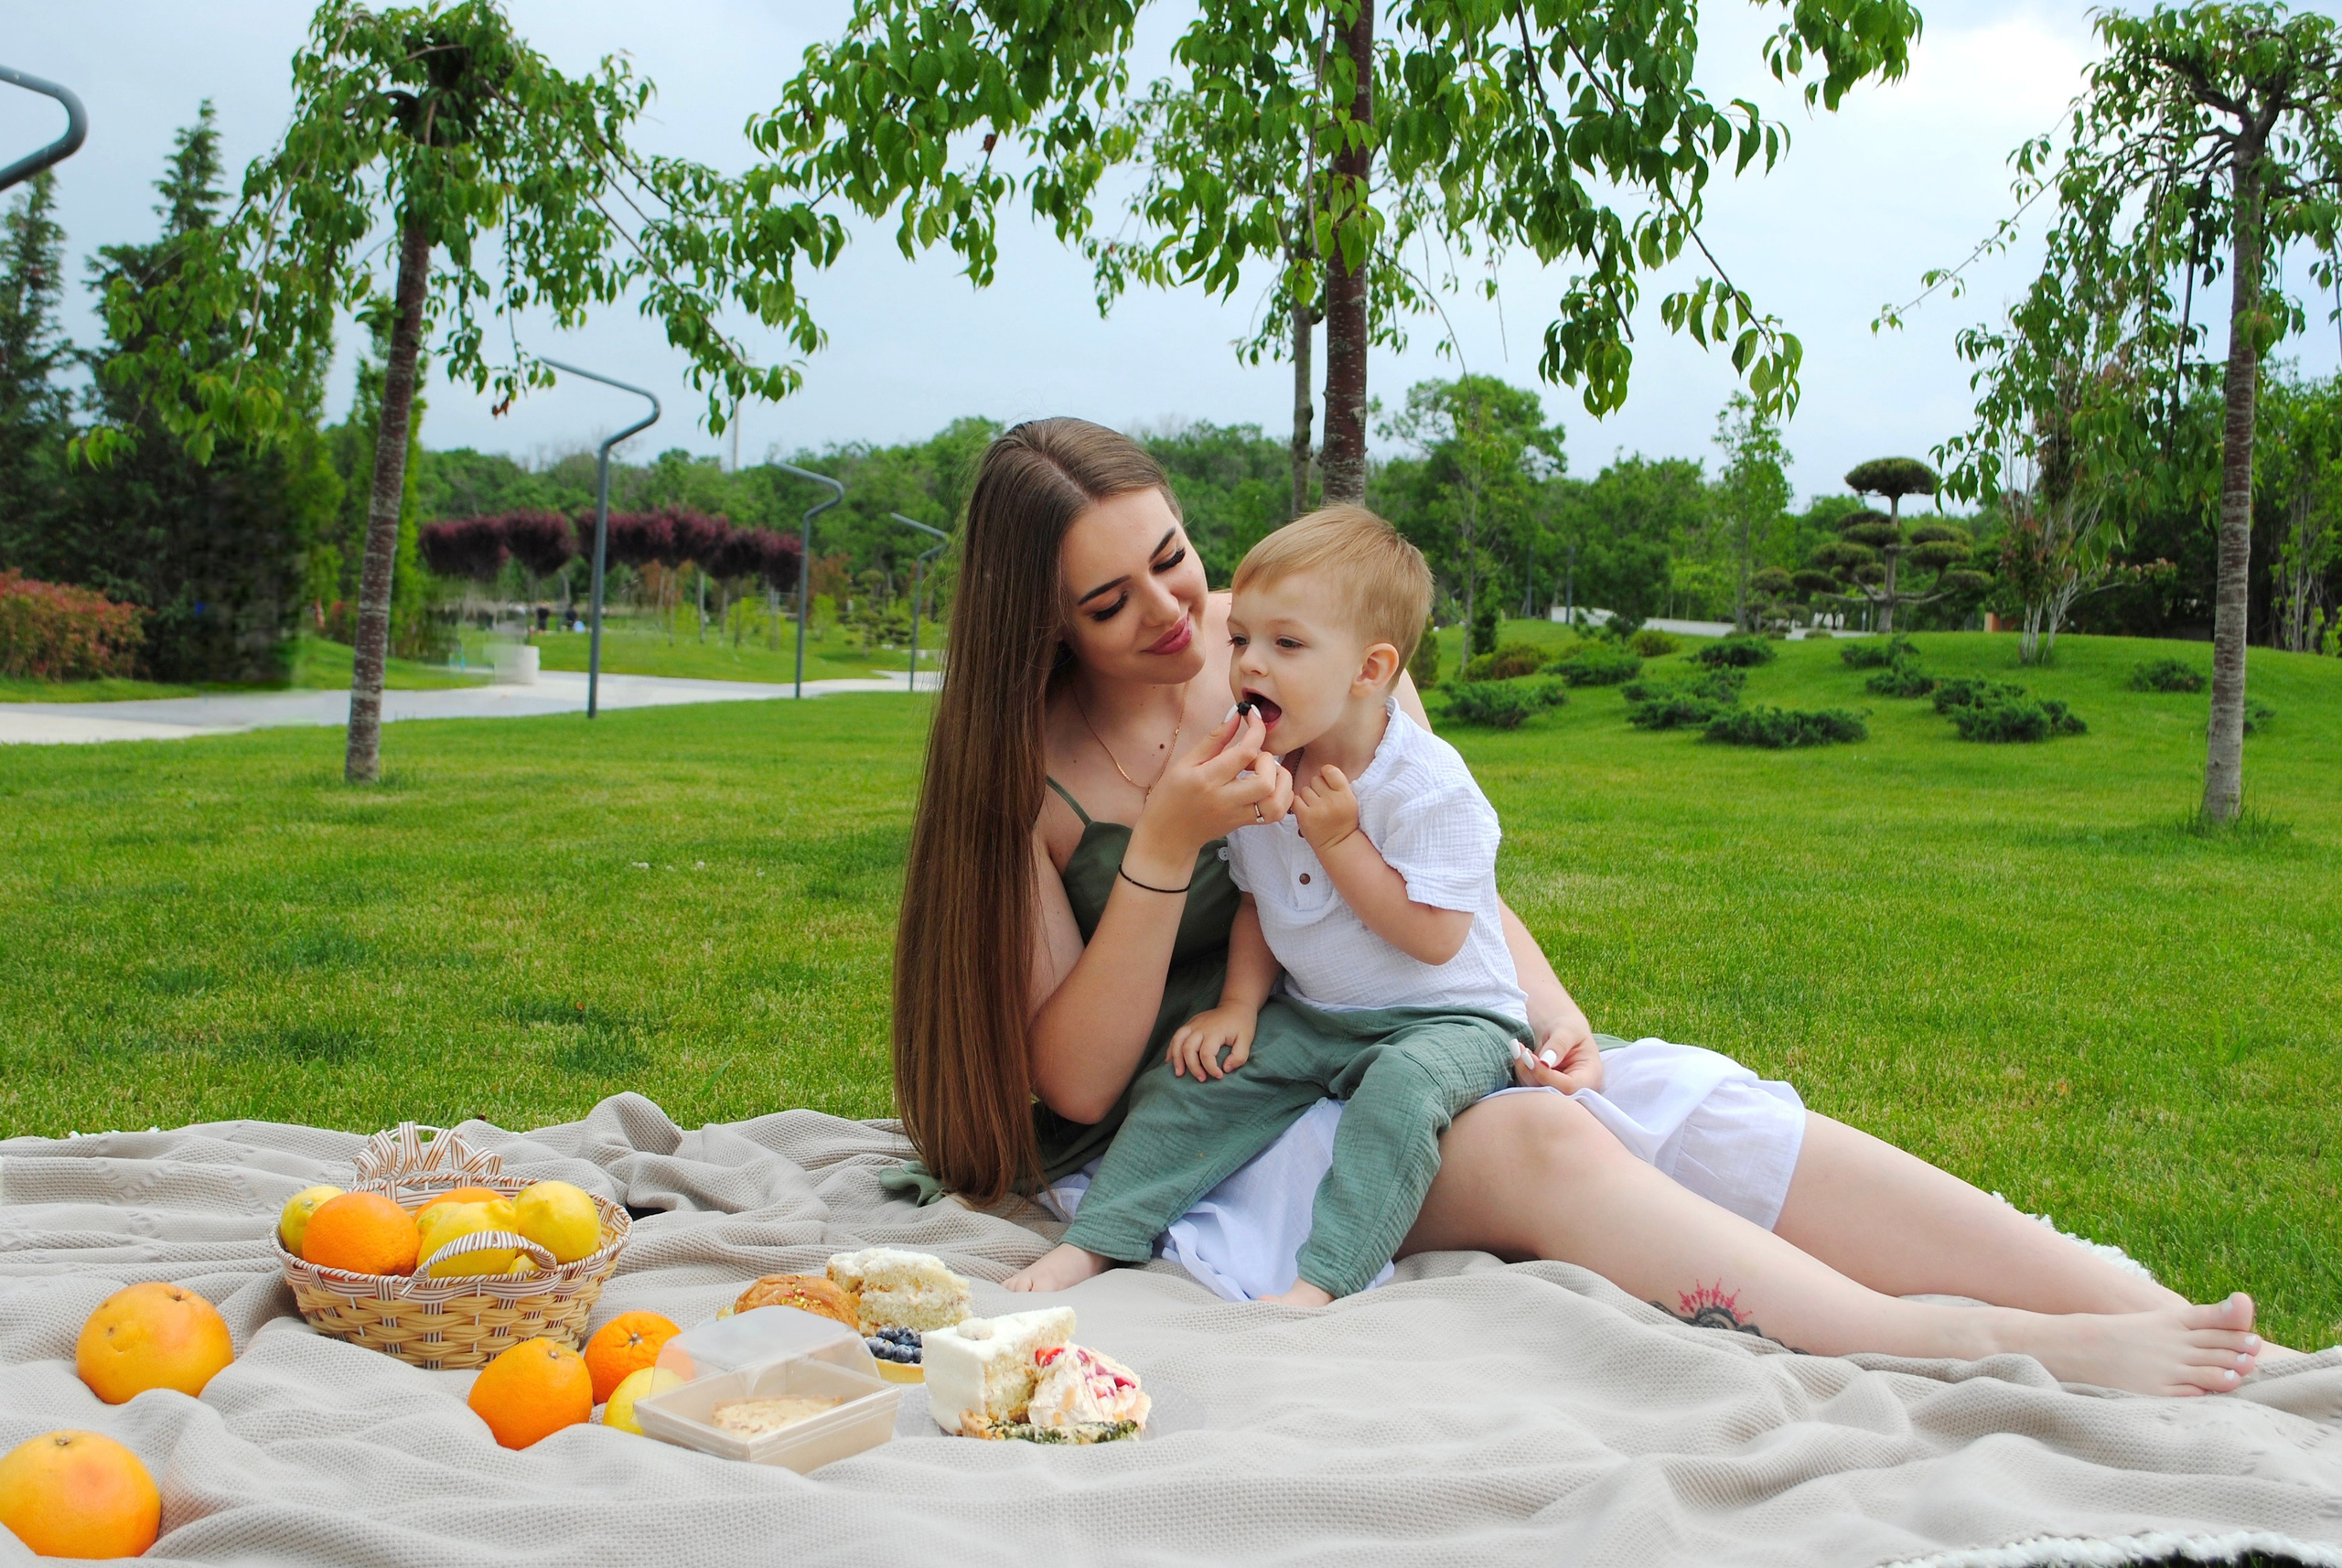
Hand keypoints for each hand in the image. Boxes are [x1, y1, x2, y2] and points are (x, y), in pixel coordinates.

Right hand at [1127, 710, 1292, 879]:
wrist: (1167, 836)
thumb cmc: (1170, 796)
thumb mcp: (1185, 763)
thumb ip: (1214, 740)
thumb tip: (1236, 716)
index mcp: (1207, 779)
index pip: (1244, 753)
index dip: (1256, 729)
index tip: (1253, 716)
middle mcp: (1225, 799)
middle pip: (1266, 781)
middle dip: (1268, 761)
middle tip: (1254, 757)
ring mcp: (1237, 815)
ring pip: (1276, 802)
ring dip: (1280, 781)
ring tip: (1265, 772)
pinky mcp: (1244, 824)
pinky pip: (1275, 814)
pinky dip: (1281, 796)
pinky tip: (1269, 786)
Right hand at [1167, 1004, 1256, 1079]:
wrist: (1236, 1006)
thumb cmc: (1242, 1025)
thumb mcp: (1247, 1040)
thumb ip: (1239, 1056)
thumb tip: (1226, 1069)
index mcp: (1215, 1031)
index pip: (1206, 1053)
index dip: (1211, 1068)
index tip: (1219, 1076)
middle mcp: (1200, 1027)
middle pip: (1189, 1048)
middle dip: (1193, 1067)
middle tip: (1201, 1079)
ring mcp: (1193, 1024)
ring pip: (1177, 1041)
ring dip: (1176, 1059)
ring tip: (1179, 1074)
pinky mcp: (1190, 1024)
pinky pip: (1176, 1037)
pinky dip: (1171, 1049)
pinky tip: (1170, 1061)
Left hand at [1291, 763, 1359, 853]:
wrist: (1338, 844)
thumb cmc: (1342, 819)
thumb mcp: (1349, 800)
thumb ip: (1337, 783)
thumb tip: (1320, 769)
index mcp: (1345, 794)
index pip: (1330, 770)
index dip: (1325, 774)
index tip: (1327, 783)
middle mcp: (1333, 800)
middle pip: (1315, 779)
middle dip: (1316, 788)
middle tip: (1322, 801)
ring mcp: (1318, 809)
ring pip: (1304, 790)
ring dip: (1307, 797)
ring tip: (1315, 808)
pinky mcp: (1305, 817)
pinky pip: (1295, 800)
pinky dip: (1299, 805)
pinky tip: (1306, 812)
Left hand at [1510, 1018, 1602, 1093]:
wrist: (1562, 1033)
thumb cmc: (1569, 1028)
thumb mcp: (1567, 1029)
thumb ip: (1558, 1044)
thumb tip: (1545, 1062)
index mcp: (1591, 1076)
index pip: (1568, 1087)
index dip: (1546, 1075)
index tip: (1529, 1056)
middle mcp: (1578, 1090)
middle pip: (1552, 1095)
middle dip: (1531, 1073)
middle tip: (1520, 1050)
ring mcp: (1561, 1093)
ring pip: (1537, 1094)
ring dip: (1523, 1071)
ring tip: (1519, 1048)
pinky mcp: (1547, 1092)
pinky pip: (1530, 1090)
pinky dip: (1522, 1073)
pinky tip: (1520, 1055)